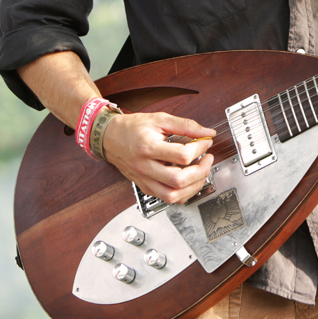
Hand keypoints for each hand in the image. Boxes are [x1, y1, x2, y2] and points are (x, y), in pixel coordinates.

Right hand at [100, 111, 215, 204]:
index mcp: (148, 147)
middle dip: (201, 171)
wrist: (110, 137)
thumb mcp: (160, 119)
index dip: (200, 148)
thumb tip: (207, 132)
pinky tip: (190, 182)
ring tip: (201, 172)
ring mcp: (145, 180)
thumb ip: (185, 125)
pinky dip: (183, 194)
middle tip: (208, 159)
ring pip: (173, 195)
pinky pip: (167, 199)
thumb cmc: (132, 128)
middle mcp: (145, 167)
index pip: (182, 155)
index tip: (205, 142)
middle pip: (178, 180)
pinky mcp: (146, 187)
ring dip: (194, 186)